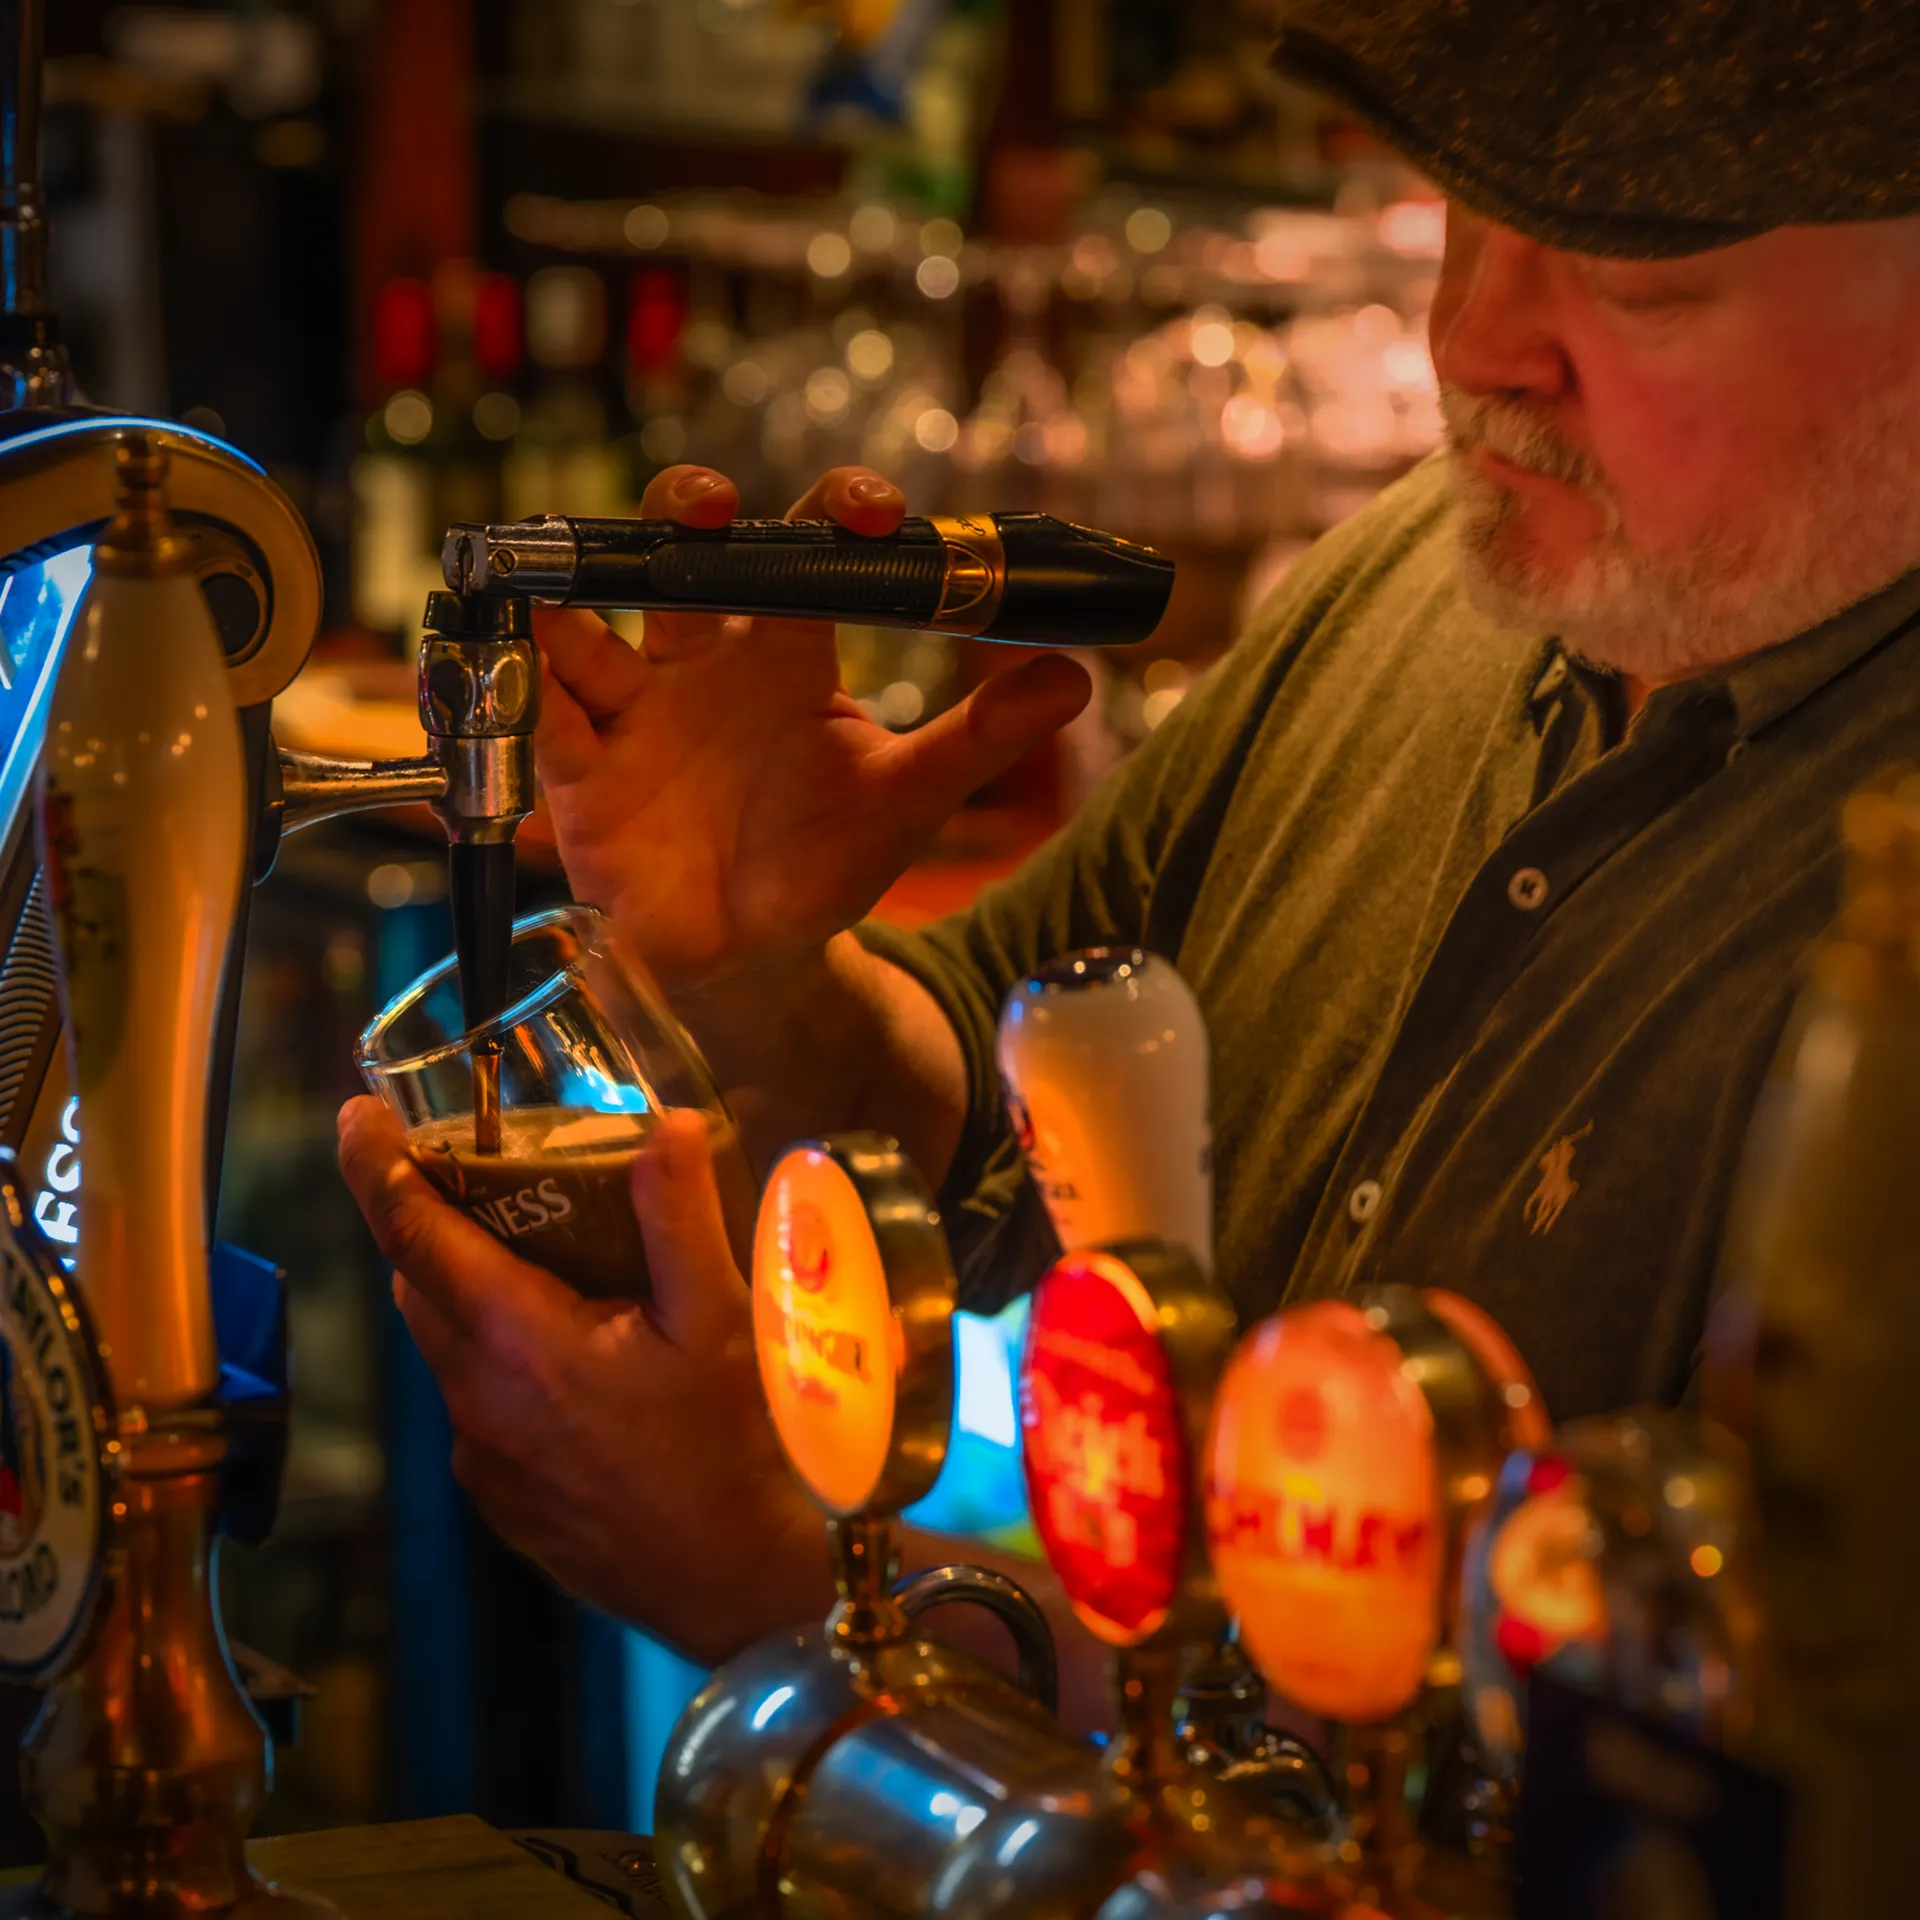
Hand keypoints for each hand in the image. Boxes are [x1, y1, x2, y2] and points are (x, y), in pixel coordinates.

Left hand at [336, 1096, 830, 1660]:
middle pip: (421, 1285)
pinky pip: (478, 1404)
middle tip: (488, 1176)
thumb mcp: (716, 1319)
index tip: (357, 1115)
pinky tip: (583, 1367)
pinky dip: (503, 1362)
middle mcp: (477, 1398)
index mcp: (519, 1340)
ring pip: (449, 1347)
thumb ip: (678, 1215)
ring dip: (474, 1295)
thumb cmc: (729, 1447)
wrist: (730, 1583)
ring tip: (554, 1268)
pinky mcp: (498, 1497)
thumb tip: (668, 1124)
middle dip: (435, 1222)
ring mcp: (481, 1456)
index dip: (375, 1166)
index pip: (414, 1234)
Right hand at [533, 465, 1090, 994]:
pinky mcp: (579, 768)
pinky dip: (524, 690)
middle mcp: (703, 661)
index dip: (829, 513)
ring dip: (572, 592)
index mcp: (786, 653)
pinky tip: (515, 660)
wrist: (754, 955)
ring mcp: (633, 709)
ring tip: (564, 579)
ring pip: (589, 621)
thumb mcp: (908, 796)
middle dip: (686, 517)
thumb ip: (981, 736)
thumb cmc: (825, 860)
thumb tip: (1076, 675)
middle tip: (709, 510)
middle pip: (683, 556)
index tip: (868, 511)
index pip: (804, 552)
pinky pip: (542, 717)